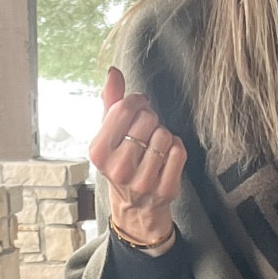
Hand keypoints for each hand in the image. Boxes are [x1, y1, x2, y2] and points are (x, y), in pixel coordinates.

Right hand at [89, 65, 185, 252]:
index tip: (138, 107)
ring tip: (154, 146)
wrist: (135, 207)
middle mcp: (118, 168)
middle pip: (147, 120)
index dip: (136, 102)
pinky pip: (179, 151)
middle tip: (145, 132)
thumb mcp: (109, 134)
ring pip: (164, 135)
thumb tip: (113, 72)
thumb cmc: (121, 161)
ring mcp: (142, 181)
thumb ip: (111, 101)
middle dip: (150, 120)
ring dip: (163, 135)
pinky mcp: (165, 189)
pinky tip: (166, 157)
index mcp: (98, 152)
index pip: (124, 109)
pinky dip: (176, 148)